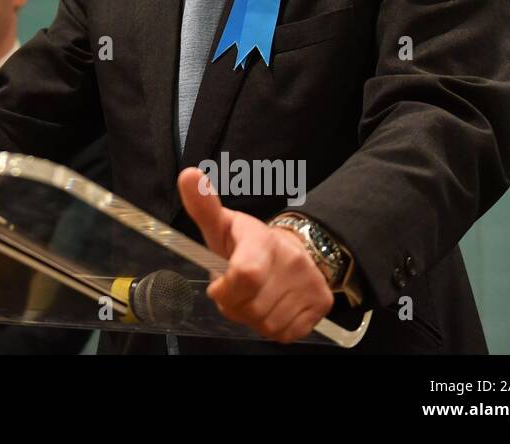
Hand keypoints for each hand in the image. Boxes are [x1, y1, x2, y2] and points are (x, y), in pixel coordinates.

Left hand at [177, 167, 332, 342]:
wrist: (296, 249)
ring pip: (268, 324)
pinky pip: (286, 334)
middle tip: (237, 290)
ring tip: (255, 296)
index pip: (245, 275)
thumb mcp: (223, 225)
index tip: (219, 285)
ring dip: (254, 318)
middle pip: (251, 308)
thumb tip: (188, 175)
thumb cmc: (248, 242)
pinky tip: (272, 306)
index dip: (225, 290)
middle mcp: (291, 260)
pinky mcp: (321, 303)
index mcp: (261, 240)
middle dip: (236, 306)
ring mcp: (310, 282)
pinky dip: (274, 327)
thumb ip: (203, 206)